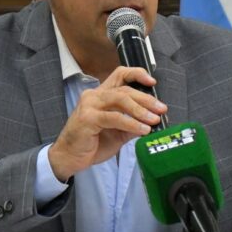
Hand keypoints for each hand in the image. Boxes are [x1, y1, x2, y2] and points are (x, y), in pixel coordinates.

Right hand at [48, 66, 166, 180]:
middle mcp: (94, 95)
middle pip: (124, 89)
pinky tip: (142, 130)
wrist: (70, 158)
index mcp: (101, 95)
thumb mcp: (117, 133)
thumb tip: (153, 121)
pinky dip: (131, 123)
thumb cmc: (91, 144)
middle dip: (146, 98)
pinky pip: (114, 117)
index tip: (152, 82)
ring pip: (120, 99)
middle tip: (161, 108)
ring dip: (140, 109)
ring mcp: (89, 105)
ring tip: (154, 119)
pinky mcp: (88, 118)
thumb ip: (132, 125)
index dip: (137, 74)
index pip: (119, 74)